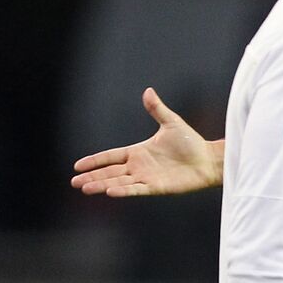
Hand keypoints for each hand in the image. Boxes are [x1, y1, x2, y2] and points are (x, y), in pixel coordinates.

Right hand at [71, 87, 222, 196]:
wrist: (208, 159)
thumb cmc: (191, 142)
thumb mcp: (171, 122)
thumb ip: (157, 109)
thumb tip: (148, 91)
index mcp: (138, 152)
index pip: (111, 157)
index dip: (95, 160)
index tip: (77, 166)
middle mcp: (139, 166)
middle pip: (110, 172)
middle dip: (92, 176)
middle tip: (74, 182)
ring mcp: (147, 178)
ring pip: (119, 182)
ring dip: (102, 185)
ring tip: (85, 188)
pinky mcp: (157, 187)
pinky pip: (137, 190)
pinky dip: (124, 190)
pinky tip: (110, 191)